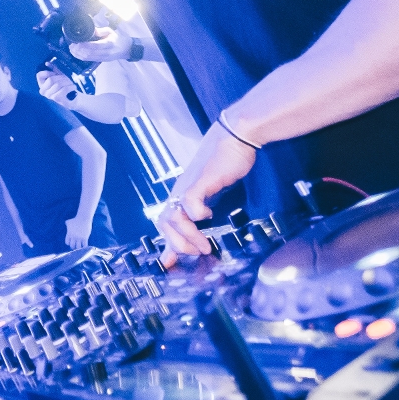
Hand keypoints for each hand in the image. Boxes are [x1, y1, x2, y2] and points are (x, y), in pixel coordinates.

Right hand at [37, 69, 77, 103]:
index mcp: (42, 85)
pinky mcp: (57, 99)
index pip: (39, 75)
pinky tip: (73, 87)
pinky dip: (71, 87)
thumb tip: (47, 63)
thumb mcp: (59, 77)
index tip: (55, 74)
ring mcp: (49, 96)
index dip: (48, 72)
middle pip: (50, 79)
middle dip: (60, 77)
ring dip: (67, 82)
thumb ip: (53, 70)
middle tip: (66, 79)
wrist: (74, 99)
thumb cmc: (65, 87)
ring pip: (58, 84)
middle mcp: (43, 91)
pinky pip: (64, 89)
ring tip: (71, 83)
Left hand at [64, 216, 92, 249]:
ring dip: (79, 248)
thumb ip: (67, 224)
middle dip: (73, 247)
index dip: (69, 243)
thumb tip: (66, 223)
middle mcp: (74, 237)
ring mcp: (79, 238)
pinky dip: (84, 247)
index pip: (67, 242)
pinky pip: (84, 245)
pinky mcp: (85, 238)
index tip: (71, 242)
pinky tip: (85, 247)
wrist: (83, 218)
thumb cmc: (76, 219)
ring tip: (80, 247)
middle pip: (72, 246)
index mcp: (69, 234)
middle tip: (75, 246)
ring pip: (78, 247)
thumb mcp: (69, 222)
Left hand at [69, 28, 132, 62]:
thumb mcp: (110, 31)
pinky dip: (81, 57)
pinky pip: (89, 60)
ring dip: (78, 54)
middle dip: (78, 50)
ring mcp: (103, 58)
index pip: (95, 46)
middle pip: (89, 53)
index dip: (84, 45)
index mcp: (109, 43)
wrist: (124, 49)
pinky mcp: (100, 61)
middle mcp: (106, 52)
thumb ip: (100, 31)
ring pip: (88, 58)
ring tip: (72, 49)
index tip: (77, 42)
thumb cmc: (116, 39)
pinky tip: (76, 53)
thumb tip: (91, 30)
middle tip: (71, 45)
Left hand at [154, 126, 258, 258]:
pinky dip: (196, 213)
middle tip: (195, 253)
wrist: (234, 136)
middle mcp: (180, 191)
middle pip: (164, 223)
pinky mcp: (201, 179)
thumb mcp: (211, 191)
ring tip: (204, 245)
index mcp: (181, 195)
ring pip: (174, 216)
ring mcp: (189, 185)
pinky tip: (208, 216)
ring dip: (188, 235)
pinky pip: (189, 200)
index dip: (166, 244)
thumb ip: (202, 209)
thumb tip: (203, 225)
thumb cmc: (224, 162)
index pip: (164, 223)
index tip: (170, 263)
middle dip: (177, 244)